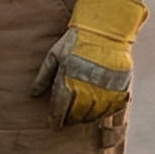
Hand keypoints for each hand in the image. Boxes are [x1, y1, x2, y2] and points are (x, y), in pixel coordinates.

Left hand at [30, 0, 147, 125]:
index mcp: (69, 78)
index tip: (53, 124)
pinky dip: (106, 115)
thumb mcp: (54, 55)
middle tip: (66, 121)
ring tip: (81, 118)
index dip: (55, 119)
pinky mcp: (122, 87)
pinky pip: (114, 109)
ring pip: (95, 114)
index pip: (60, 107)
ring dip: (87, 119)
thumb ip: (43, 76)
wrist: (105, 29)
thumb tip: (32, 94)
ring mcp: (106, 88)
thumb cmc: (75, 41)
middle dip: (71, 120)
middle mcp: (88, 86)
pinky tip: (99, 114)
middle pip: (77, 113)